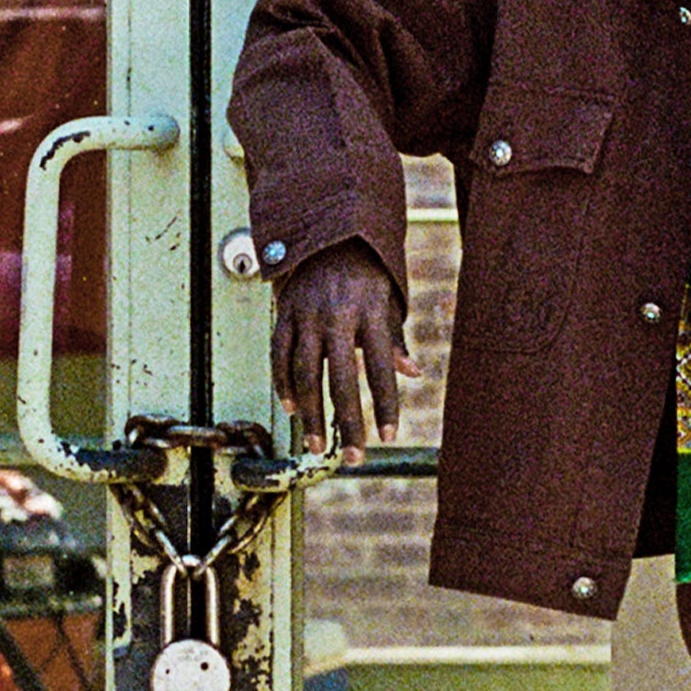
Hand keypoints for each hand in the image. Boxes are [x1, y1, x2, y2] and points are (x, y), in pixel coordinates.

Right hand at [272, 242, 415, 464]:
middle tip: (354, 456)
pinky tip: (292, 408)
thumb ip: (394, 340)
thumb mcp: (389, 301)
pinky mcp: (284, 313)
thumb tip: (411, 374)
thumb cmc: (367, 273)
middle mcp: (337, 315)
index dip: (384, 405)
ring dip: (311, 413)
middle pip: (340, 378)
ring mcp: (306, 315)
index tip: (387, 436)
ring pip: (304, 372)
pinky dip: (283, 384)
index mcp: (371, 313)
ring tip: (317, 444)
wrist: (328, 234)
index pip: (380, 368)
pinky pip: (279, 354)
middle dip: (347, 421)